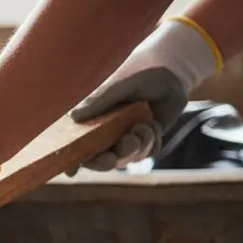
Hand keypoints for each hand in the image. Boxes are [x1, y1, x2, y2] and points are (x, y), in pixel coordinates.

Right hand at [69, 16, 223, 172]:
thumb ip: (98, 101)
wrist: (170, 72)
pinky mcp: (147, 140)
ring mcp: (127, 138)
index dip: (72, 160)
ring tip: (144, 127)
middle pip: (100, 161)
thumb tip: (74, 117)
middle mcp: (107, 133)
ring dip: (136, 147)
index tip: (72, 171)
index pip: (77, 145)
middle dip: (106, 161)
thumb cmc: (138, 73)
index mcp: (92, 120)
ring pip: (127, 159)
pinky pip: (148, 153)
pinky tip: (154, 125)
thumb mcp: (117, 86)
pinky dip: (152, 142)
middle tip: (112, 158)